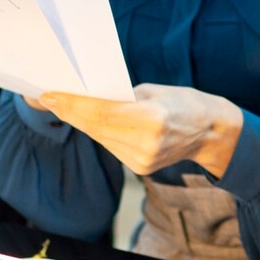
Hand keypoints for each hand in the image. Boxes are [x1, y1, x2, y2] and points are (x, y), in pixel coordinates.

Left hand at [40, 85, 243, 178]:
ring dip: (80, 121)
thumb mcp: (155, 91)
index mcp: (153, 119)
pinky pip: (110, 146)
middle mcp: (146, 144)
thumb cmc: (184, 102)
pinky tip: (87, 120)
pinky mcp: (140, 168)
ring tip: (61, 105)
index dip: (72, 104)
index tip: (48, 95)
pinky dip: (98, 131)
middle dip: (69, 111)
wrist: (211, 132)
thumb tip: (87, 97)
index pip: (101, 112)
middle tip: (47, 97)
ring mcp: (143, 160)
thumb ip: (122, 97)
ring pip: (100, 137)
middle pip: (95, 127)